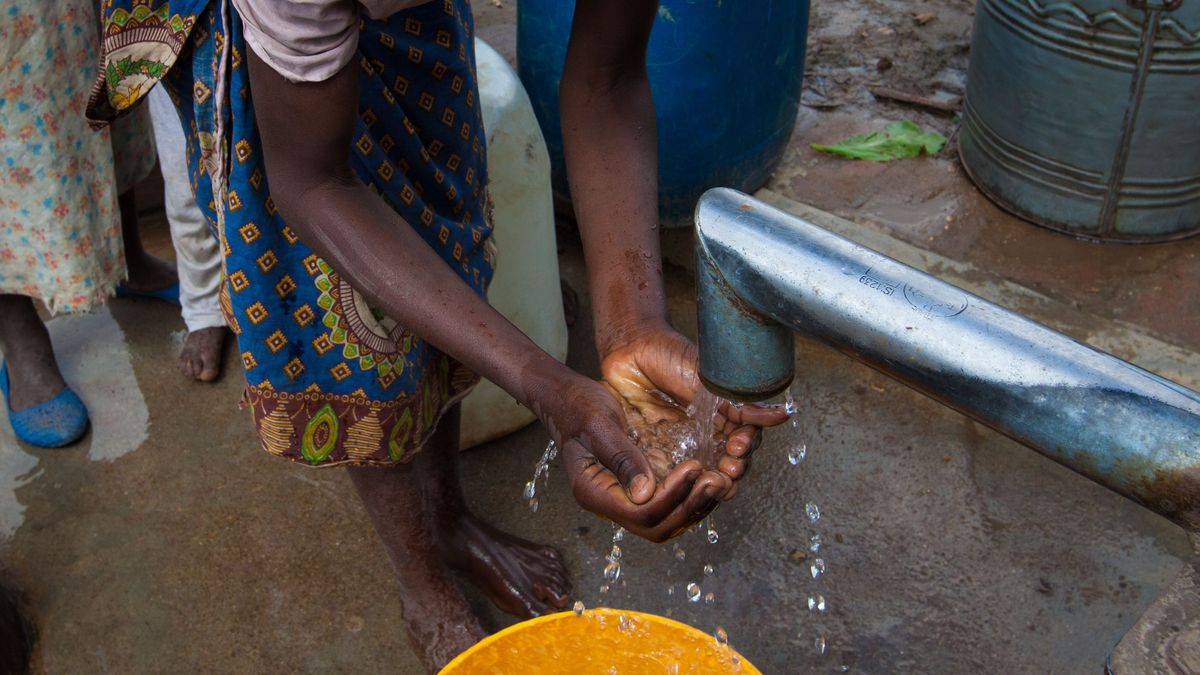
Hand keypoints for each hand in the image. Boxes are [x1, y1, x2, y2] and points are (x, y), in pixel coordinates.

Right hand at [522, 360, 732, 541]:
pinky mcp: (637, 488)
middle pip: (656, 527)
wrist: (567, 397)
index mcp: (593, 492)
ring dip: (694, 506)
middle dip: (689, 507)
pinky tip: (708, 476)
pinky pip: (667, 506)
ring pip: (665, 522)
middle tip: (715, 479)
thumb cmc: (579, 406)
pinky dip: (690, 497)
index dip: (671, 496)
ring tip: (719, 480)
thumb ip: (621, 457)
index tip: (694, 467)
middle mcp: (609, 502)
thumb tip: (644, 493)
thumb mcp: (599, 424)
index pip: (639, 513)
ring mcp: (623, 498)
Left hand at [600, 325, 789, 483]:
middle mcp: (706, 434)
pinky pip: (672, 473)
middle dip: (732, 468)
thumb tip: (779, 415)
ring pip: (703, 472)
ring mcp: (683, 444)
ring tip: (711, 476)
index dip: (744, 448)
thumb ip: (741, 402)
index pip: (744, 442)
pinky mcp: (658, 452)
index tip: (738, 447)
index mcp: (724, 416)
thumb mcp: (710, 380)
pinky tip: (684, 479)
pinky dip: (681, 481)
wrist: (631, 351)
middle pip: (727, 463)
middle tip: (728, 466)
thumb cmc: (671, 356)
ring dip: (711, 478)